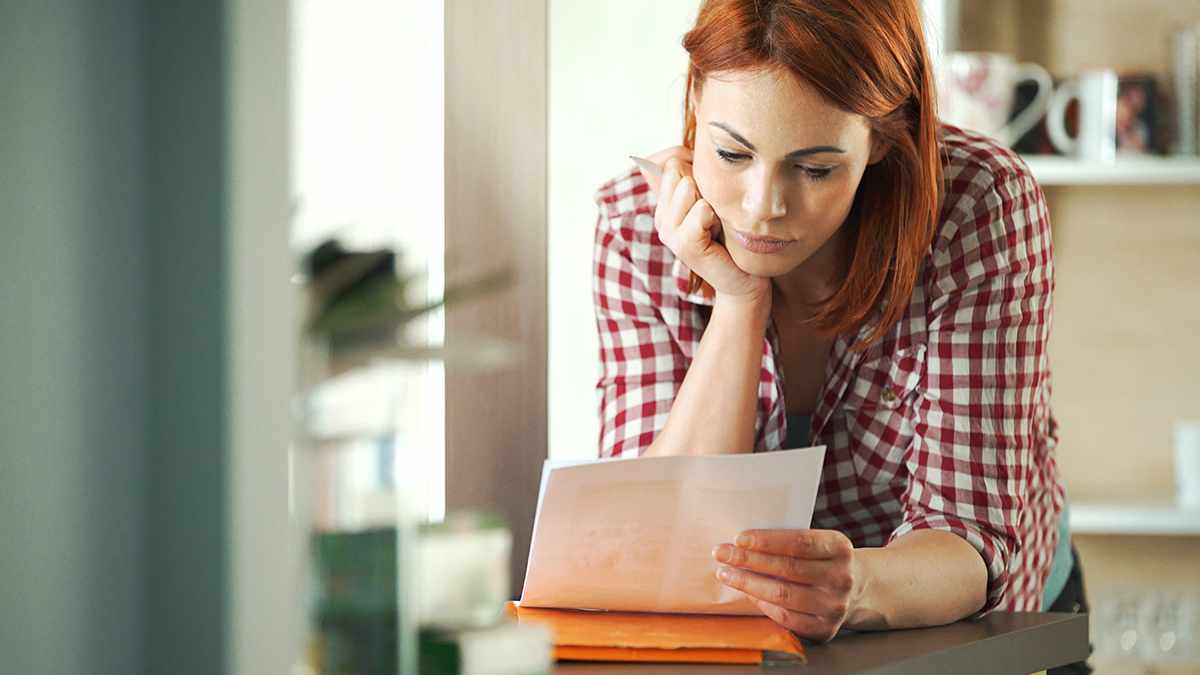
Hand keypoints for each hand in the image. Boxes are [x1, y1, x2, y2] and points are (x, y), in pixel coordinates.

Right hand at [637, 147, 768, 302]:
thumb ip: (693, 172)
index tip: (711, 189)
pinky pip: (700, 211)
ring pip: (687, 186)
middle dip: (705, 183)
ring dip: (712, 201)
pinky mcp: (683, 246)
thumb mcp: (714, 197)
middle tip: (716, 212)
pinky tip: (719, 234)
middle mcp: (661, 216)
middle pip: (676, 169)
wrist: (744, 277)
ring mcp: (668, 232)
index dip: (694, 164)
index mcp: (665, 203)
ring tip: (718, 223)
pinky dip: (715, 218)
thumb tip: (672, 151)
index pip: (669, 160)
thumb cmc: (733, 235)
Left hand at [713, 529, 858, 641]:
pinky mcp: (824, 628)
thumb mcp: (818, 542)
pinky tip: (748, 593)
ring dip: (748, 583)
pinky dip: (762, 604)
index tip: (739, 538)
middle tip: (722, 553)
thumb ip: (789, 540)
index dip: (767, 541)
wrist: (854, 589)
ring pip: (783, 594)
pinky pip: (785, 617)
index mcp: (840, 548)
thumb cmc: (822, 560)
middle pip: (788, 568)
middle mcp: (841, 578)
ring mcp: (835, 606)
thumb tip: (742, 541)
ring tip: (726, 573)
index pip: (799, 543)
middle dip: (749, 560)